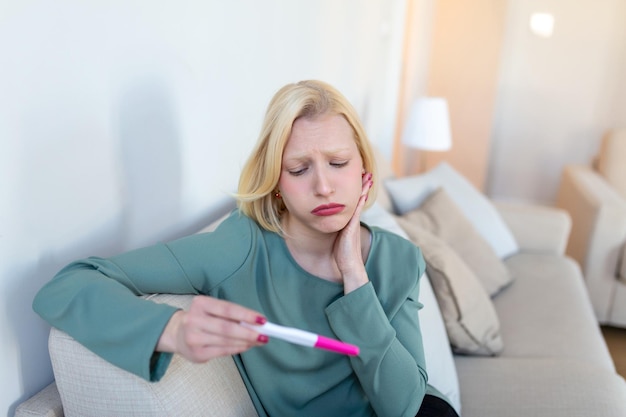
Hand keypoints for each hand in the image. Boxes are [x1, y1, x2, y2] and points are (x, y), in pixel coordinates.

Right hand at [157, 296, 267, 362]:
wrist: (176, 333)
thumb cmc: (201, 319)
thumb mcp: (212, 310)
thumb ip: (230, 315)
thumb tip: (255, 323)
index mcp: (200, 303)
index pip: (228, 309)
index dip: (246, 315)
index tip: (262, 320)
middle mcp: (194, 320)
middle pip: (227, 328)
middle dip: (249, 332)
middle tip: (264, 335)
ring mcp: (193, 338)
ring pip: (226, 341)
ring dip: (246, 342)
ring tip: (258, 340)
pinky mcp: (196, 353)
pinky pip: (222, 351)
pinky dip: (237, 348)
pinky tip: (245, 346)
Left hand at [333, 172, 372, 292]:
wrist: (349, 265)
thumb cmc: (342, 254)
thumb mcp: (338, 237)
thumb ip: (336, 229)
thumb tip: (328, 221)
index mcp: (350, 221)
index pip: (355, 202)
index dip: (357, 191)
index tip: (359, 180)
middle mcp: (353, 220)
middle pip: (360, 199)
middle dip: (363, 186)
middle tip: (366, 173)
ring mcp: (354, 222)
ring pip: (360, 202)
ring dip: (364, 190)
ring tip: (367, 177)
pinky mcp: (353, 226)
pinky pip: (358, 211)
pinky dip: (360, 201)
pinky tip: (362, 193)